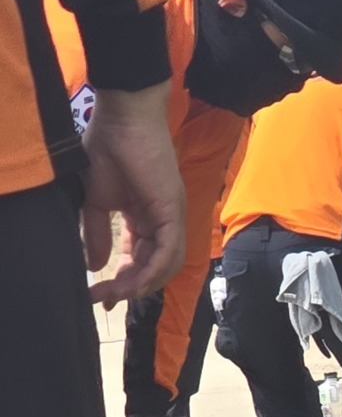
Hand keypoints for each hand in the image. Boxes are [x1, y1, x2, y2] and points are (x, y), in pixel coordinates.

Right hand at [84, 85, 184, 302]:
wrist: (122, 117)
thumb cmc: (108, 148)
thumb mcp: (96, 200)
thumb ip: (97, 233)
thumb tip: (94, 265)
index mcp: (146, 218)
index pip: (140, 259)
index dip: (123, 280)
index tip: (100, 296)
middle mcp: (163, 221)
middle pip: (154, 268)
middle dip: (129, 287)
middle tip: (104, 299)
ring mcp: (171, 217)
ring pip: (165, 265)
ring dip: (141, 284)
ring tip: (116, 293)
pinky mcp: (172, 212)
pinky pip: (168, 251)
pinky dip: (152, 270)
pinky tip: (132, 282)